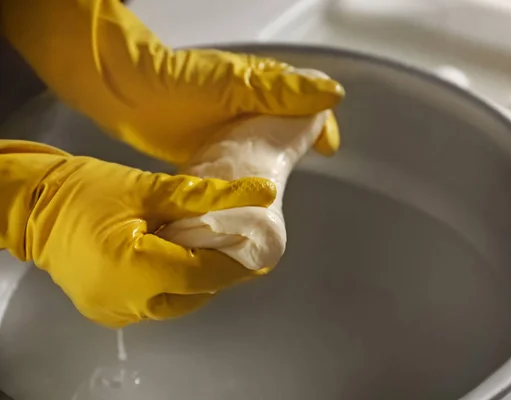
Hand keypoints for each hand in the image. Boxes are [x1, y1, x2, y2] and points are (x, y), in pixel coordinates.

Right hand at [0, 140, 275, 327]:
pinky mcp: (107, 311)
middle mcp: (127, 303)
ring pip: (177, 302)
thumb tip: (261, 193)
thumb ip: (209, 195)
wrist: (32, 205)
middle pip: (193, 293)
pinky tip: (178, 259)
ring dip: (196, 279)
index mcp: (135, 270)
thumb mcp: (150, 187)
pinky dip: (173, 284)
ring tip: (210, 249)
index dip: (236, 263)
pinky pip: (155, 303)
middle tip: (236, 243)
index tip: (259, 248)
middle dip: (219, 271)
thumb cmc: (88, 189)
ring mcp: (115, 313)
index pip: (203, 274)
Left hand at [1, 0, 344, 165]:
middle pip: (288, 126)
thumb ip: (283, 92)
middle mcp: (250, 105)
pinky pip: (241, 161)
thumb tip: (333, 96)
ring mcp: (231, 127)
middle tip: (305, 168)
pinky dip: (251, 173)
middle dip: (301, 146)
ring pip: (266, 146)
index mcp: (262, 85)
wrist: (126, 95)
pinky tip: (254, 188)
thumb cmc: (178, 83)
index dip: (321, 124)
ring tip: (282, 184)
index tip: (328, 149)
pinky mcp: (213, 147)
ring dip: (276, 162)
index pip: (306, 101)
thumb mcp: (237, 86)